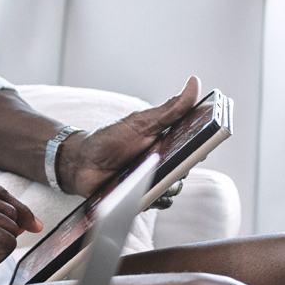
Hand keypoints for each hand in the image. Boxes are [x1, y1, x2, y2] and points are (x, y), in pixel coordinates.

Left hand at [56, 76, 200, 196]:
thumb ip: (170, 108)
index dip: (202, 146)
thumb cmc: (111, 138)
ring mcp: (154, 181)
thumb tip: (194, 82)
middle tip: (167, 161)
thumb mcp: (142, 122)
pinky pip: (159, 202)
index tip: (201, 146)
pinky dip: (154, 198)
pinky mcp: (144, 198)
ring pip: (174, 188)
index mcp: (168, 142)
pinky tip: (141, 191)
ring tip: (148, 176)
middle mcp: (165, 162)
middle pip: (186, 169)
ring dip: (166, 184)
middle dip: (181, 167)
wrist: (82, 162)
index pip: (196, 145)